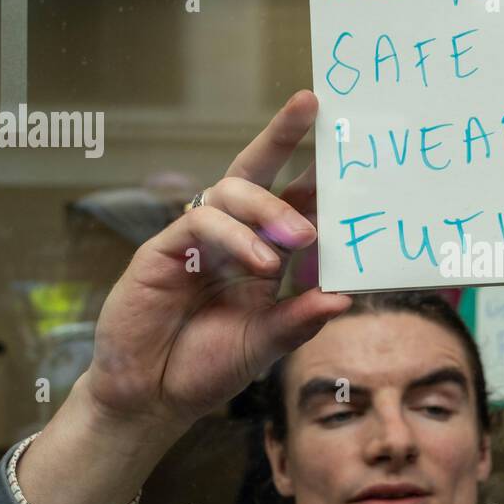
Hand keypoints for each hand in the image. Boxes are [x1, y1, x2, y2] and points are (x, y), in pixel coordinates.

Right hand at [85, 90, 350, 430]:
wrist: (152, 398)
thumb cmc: (207, 366)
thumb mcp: (267, 343)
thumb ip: (301, 318)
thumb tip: (346, 296)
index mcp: (262, 252)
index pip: (292, 201)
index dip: (317, 175)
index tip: (350, 148)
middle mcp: (231, 237)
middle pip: (255, 170)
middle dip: (282, 135)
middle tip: (311, 106)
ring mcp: (195, 240)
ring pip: (230, 190)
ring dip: (270, 207)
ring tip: (301, 237)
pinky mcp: (162, 251)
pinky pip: (202, 223)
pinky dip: (235, 237)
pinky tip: (261, 261)